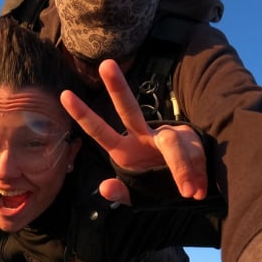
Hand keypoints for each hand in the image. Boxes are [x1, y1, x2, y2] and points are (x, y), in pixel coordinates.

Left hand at [60, 59, 207, 199]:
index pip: (100, 131)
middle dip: (117, 87)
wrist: (190, 188)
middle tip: (106, 65)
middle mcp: (142, 135)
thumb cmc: (157, 187)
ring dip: (181, 167)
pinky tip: (197, 190)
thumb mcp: (137, 196)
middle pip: (128, 109)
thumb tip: (104, 187)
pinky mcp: (189, 139)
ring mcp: (166, 134)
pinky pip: (190, 155)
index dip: (83, 115)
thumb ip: (121, 193)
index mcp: (124, 150)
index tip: (64, 95)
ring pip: (170, 142)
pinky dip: (194, 174)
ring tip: (188, 191)